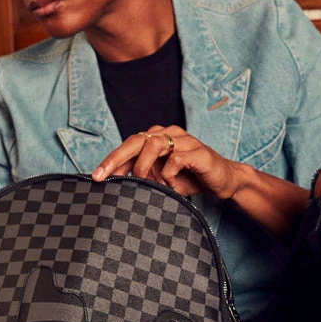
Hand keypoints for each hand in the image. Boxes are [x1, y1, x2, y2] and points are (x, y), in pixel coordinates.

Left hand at [92, 125, 239, 200]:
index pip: (130, 144)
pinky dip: (169, 176)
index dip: (112, 160)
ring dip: (145, 167)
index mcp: (158, 137)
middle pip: (137, 139)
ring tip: (148, 184)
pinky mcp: (198, 152)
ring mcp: (184, 140)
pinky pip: (175, 160)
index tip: (96, 177)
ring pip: (153, 144)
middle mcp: (169, 134)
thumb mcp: (162, 179)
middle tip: (102, 176)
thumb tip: (117, 186)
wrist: (224, 181)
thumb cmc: (191, 178)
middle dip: (116, 158)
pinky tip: (173, 187)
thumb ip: (143, 177)